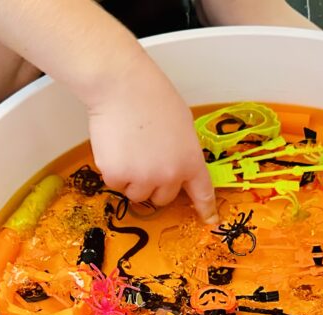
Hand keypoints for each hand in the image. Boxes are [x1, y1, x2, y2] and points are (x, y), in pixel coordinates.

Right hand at [86, 53, 216, 222]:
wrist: (122, 86)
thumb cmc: (152, 97)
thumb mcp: (182, 126)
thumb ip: (182, 151)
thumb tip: (175, 165)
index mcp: (190, 161)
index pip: (202, 192)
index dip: (205, 208)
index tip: (209, 219)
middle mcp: (169, 175)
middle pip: (162, 198)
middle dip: (153, 184)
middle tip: (144, 159)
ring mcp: (143, 178)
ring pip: (136, 195)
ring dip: (131, 179)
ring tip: (128, 148)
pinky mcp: (117, 176)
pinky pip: (115, 184)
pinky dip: (113, 170)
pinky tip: (115, 146)